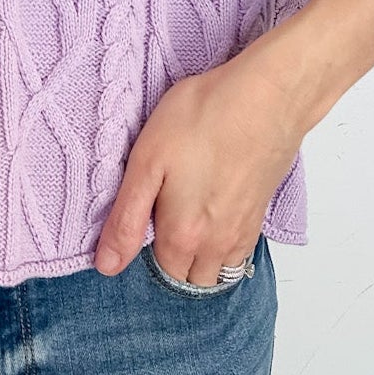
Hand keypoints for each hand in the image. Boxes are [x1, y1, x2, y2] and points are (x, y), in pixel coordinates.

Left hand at [93, 38, 304, 285]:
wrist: (266, 97)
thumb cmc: (202, 118)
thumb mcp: (146, 162)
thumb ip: (126, 219)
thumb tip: (107, 266)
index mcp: (181, 236)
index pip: (158, 268)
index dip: (144, 248)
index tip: (142, 216)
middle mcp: (215, 245)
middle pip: (188, 277)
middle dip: (172, 260)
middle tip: (162, 217)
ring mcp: (242, 232)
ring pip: (217, 270)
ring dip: (200, 260)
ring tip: (188, 219)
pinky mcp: (260, 214)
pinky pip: (239, 254)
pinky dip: (224, 248)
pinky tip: (215, 212)